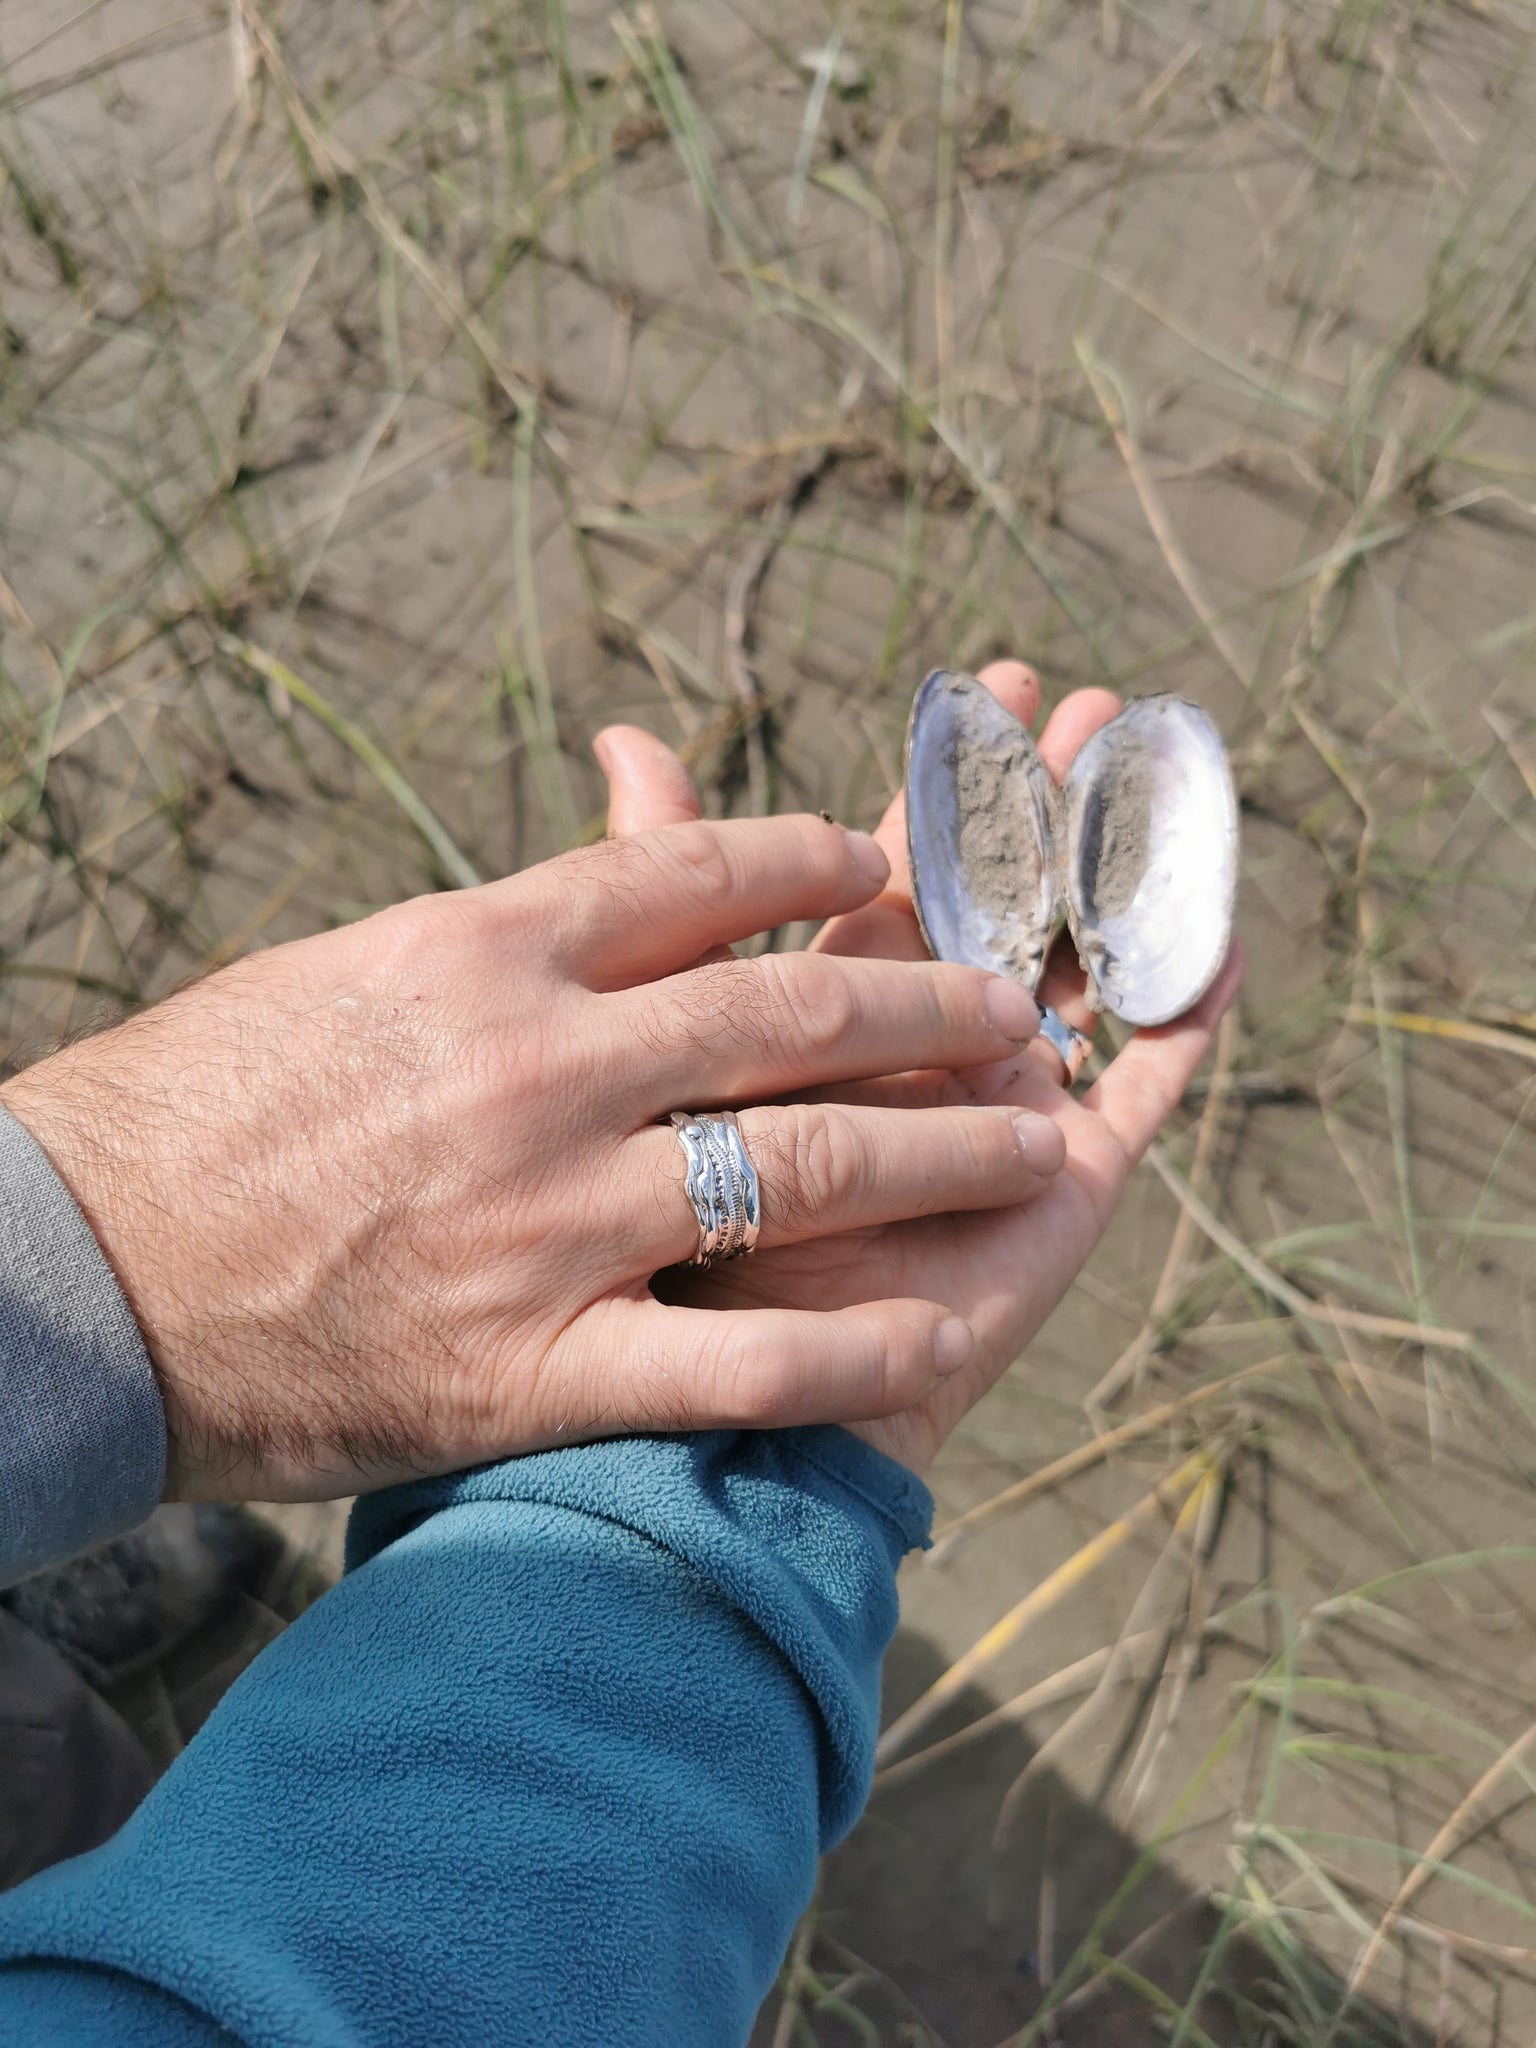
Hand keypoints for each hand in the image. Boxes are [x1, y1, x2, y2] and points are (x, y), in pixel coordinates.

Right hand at [1, 809, 1066, 1500]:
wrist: (71, 1279)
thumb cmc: (190, 1113)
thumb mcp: (339, 976)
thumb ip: (489, 935)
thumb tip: (602, 883)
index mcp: (479, 953)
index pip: (696, 878)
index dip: (817, 861)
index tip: (889, 859)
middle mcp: (534, 1068)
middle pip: (789, 1011)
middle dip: (926, 1001)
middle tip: (1013, 1005)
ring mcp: (545, 1220)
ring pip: (804, 1166)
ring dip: (942, 1148)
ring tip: (1033, 1139)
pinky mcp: (532, 1368)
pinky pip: (740, 1360)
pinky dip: (853, 1349)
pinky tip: (938, 1333)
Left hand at [596, 662, 1242, 1475]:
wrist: (712, 1417)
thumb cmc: (652, 1229)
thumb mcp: (656, 1028)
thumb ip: (659, 892)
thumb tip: (624, 737)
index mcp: (832, 1016)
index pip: (907, 869)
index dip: (949, 780)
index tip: (993, 683)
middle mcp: (921, 1055)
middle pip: (1003, 899)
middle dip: (1045, 797)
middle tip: (1092, 696)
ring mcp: (998, 1113)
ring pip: (1080, 963)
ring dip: (1122, 867)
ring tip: (1164, 763)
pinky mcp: (1064, 1183)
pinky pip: (1146, 1088)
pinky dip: (1186, 1014)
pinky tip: (1222, 936)